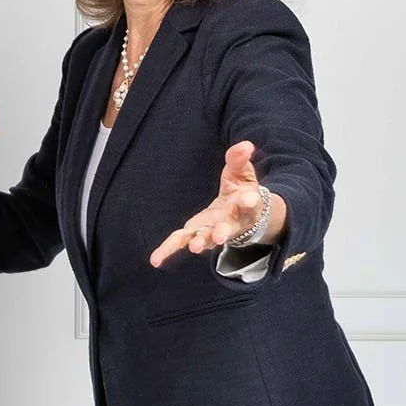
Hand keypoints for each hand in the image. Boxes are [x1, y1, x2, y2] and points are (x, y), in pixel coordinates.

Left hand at [149, 140, 283, 265]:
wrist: (243, 214)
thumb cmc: (242, 190)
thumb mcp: (242, 172)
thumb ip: (239, 159)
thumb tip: (245, 145)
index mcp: (246, 206)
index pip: (249, 204)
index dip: (249, 201)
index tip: (250, 199)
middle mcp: (231, 223)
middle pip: (228, 229)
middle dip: (224, 232)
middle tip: (220, 237)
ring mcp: (213, 231)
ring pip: (206, 239)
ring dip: (201, 242)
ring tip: (195, 248)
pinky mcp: (196, 235)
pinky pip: (181, 242)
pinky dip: (168, 250)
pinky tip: (155, 260)